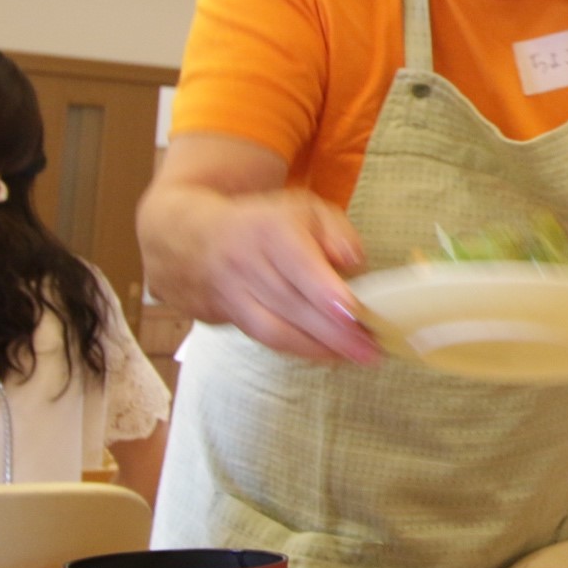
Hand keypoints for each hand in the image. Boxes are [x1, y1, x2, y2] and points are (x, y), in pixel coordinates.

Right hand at [201, 192, 376, 362]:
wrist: (197, 239)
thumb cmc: (267, 225)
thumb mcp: (306, 210)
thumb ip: (336, 231)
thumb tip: (351, 259)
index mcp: (270, 230)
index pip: (297, 263)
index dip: (324, 290)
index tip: (352, 311)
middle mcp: (247, 262)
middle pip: (291, 303)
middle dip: (333, 331)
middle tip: (370, 349)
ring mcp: (233, 293)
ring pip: (275, 329)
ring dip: (318, 348)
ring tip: (356, 357)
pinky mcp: (229, 317)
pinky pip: (265, 340)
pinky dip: (300, 350)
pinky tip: (329, 355)